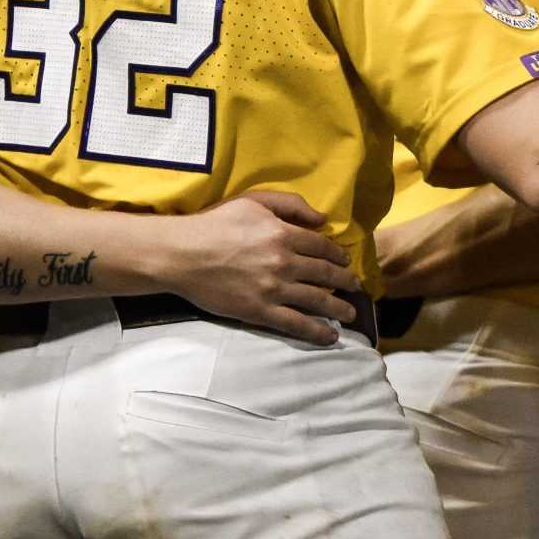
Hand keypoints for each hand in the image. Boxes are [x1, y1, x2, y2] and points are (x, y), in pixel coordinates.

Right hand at [163, 193, 361, 346]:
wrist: (181, 254)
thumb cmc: (215, 225)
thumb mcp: (254, 201)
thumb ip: (290, 205)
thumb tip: (322, 219)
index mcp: (284, 234)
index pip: (322, 246)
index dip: (337, 255)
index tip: (345, 262)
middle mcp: (284, 262)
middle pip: (325, 273)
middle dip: (345, 282)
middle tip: (357, 288)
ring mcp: (273, 289)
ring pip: (316, 300)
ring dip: (338, 308)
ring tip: (351, 314)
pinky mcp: (258, 311)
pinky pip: (295, 324)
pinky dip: (316, 331)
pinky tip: (330, 336)